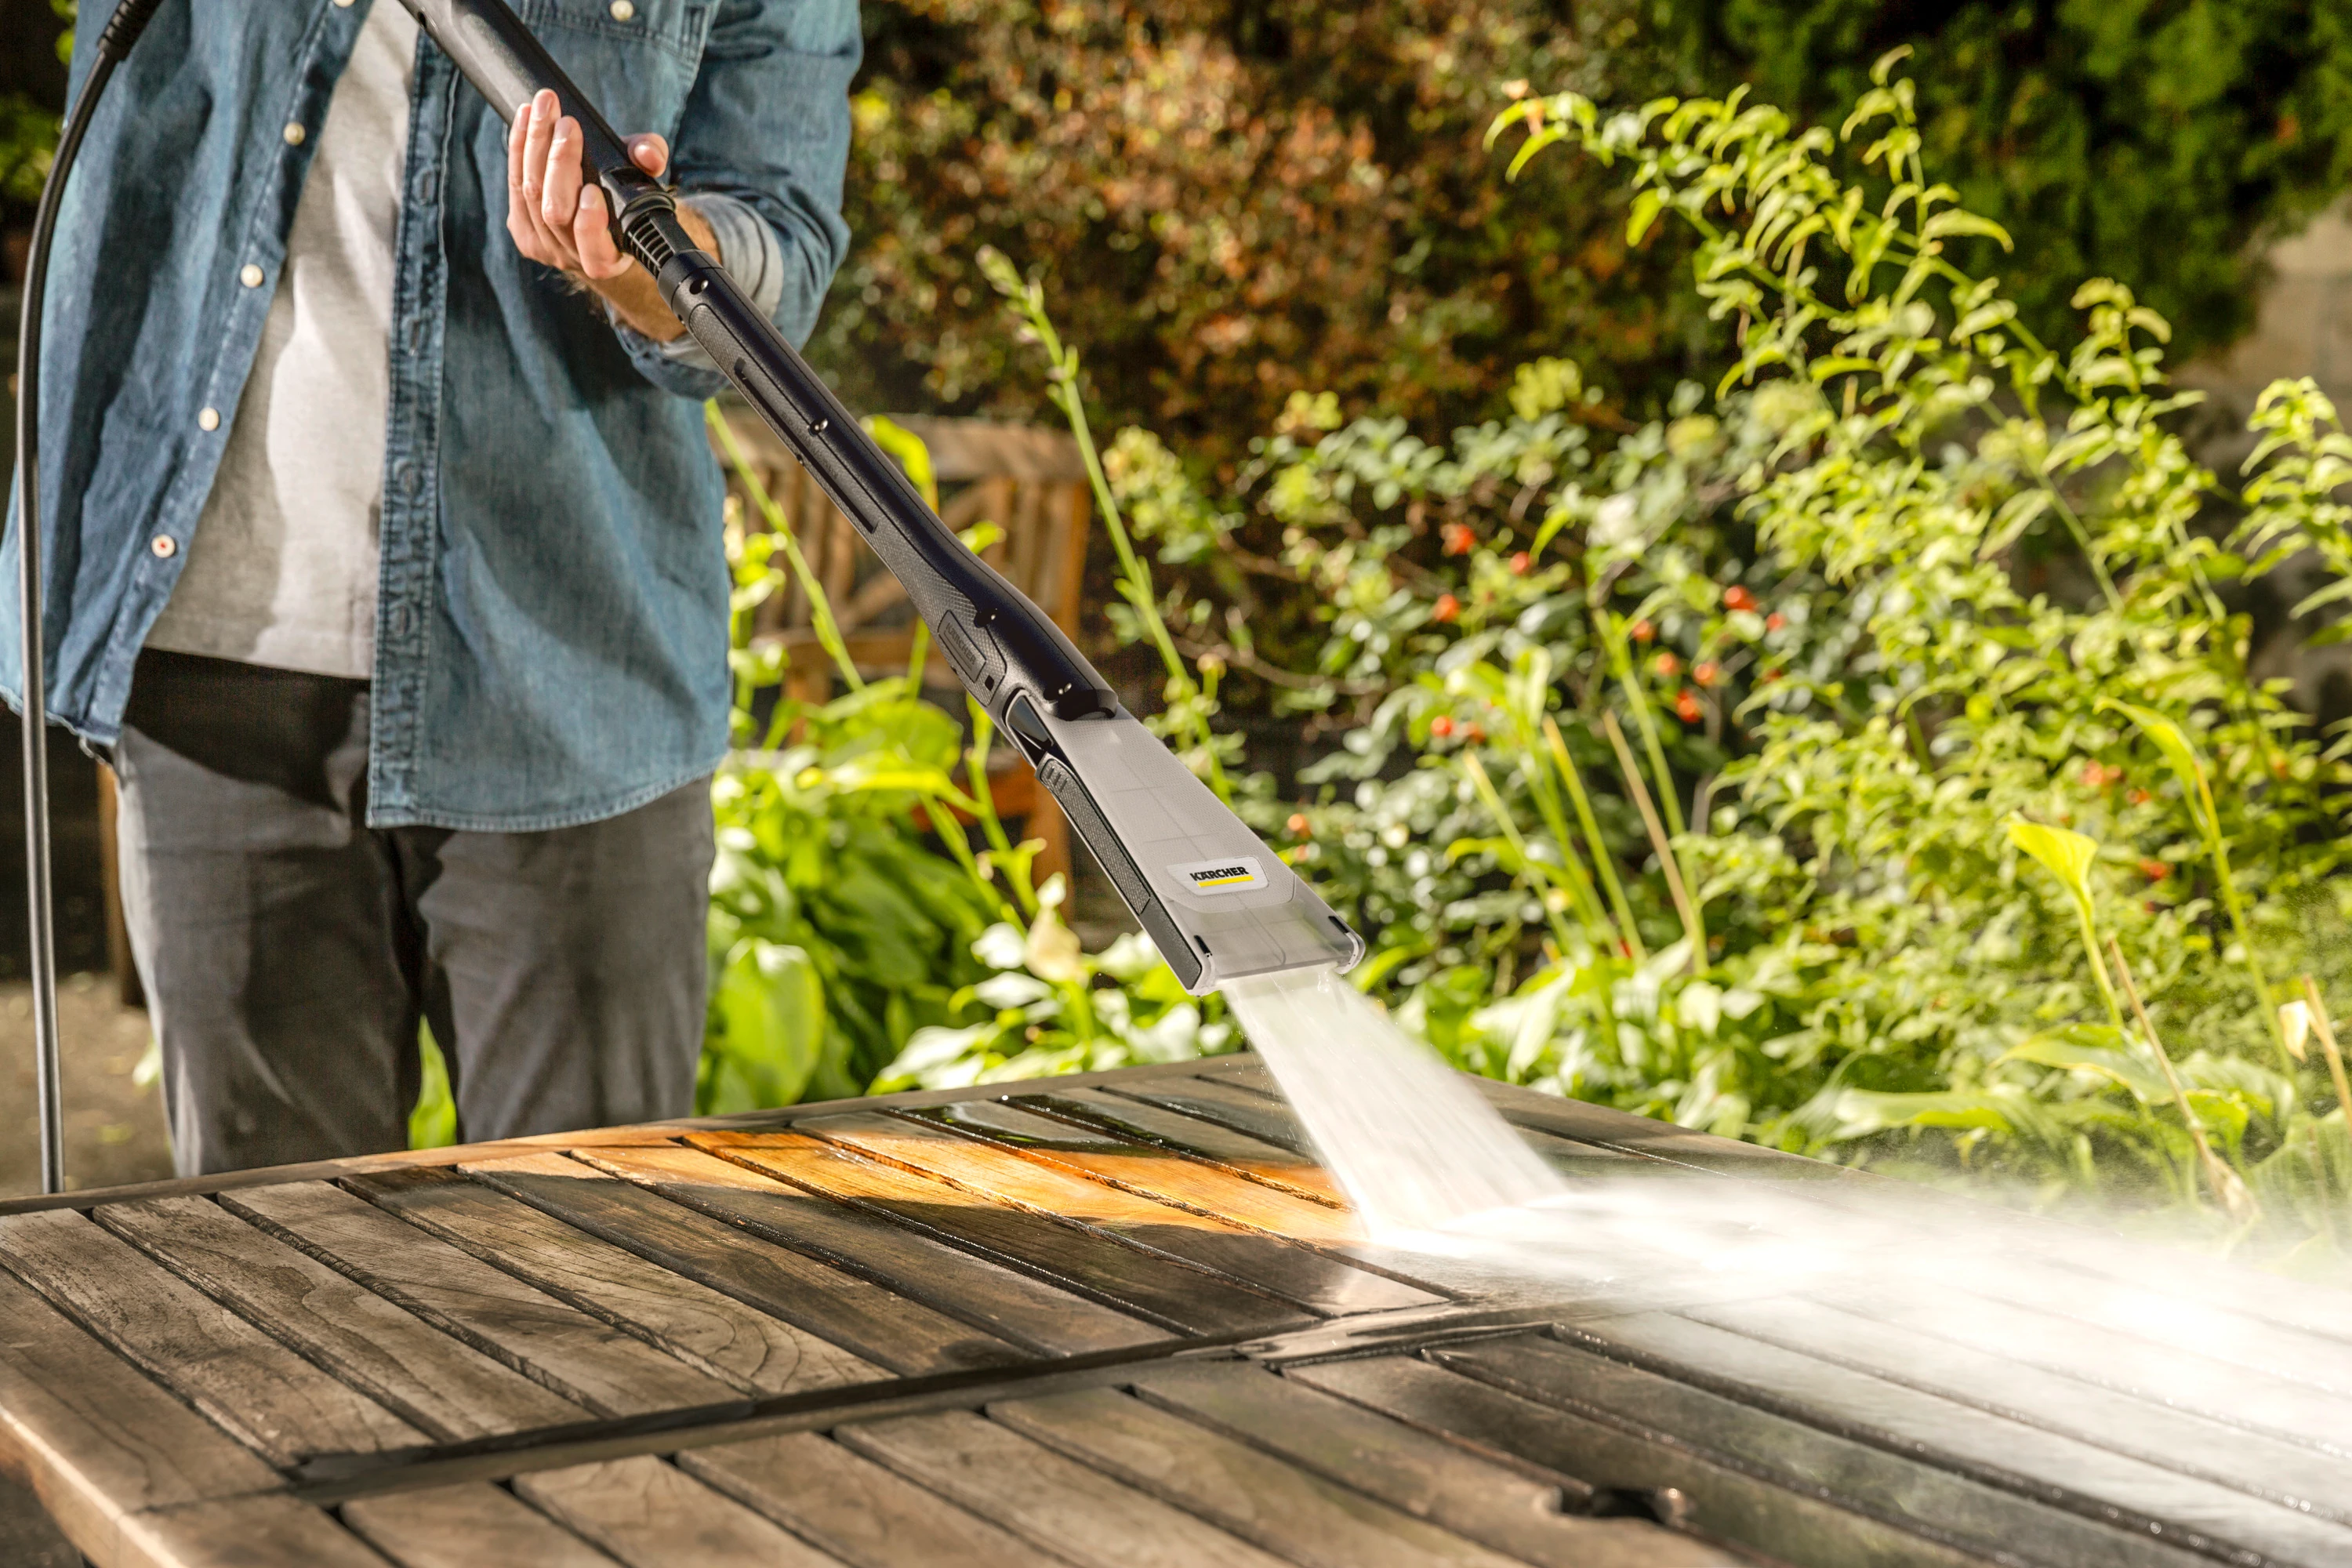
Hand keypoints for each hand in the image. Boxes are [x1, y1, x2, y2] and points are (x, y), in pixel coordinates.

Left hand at [506, 88, 713, 341]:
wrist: (598, 221)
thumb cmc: (625, 200)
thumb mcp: (646, 178)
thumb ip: (651, 161)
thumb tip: (648, 154)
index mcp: (609, 259)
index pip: (595, 251)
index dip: (590, 223)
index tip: (593, 190)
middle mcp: (572, 258)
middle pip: (554, 211)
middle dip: (560, 163)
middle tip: (567, 124)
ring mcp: (541, 245)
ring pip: (530, 192)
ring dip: (535, 143)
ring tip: (545, 107)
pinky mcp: (519, 227)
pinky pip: (514, 183)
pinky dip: (518, 145)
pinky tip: (525, 118)